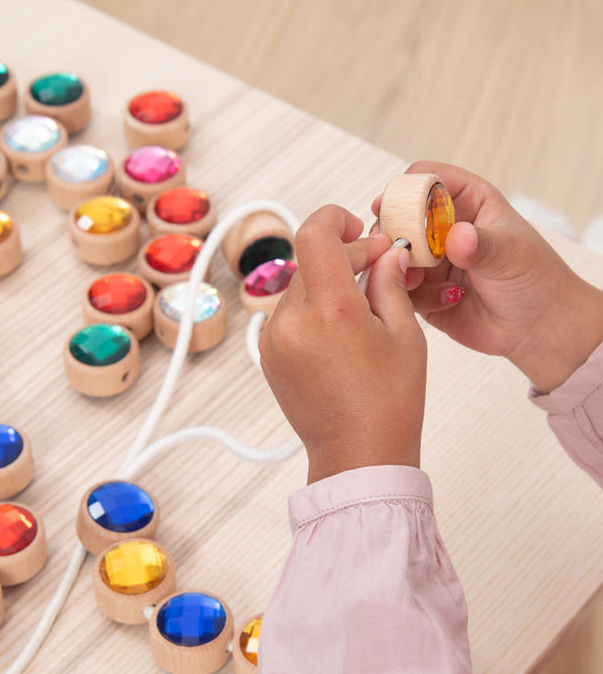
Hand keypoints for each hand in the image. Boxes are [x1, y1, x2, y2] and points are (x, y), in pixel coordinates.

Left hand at [258, 205, 426, 483]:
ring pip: (298, 288)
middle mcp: (291, 321)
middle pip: (309, 261)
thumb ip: (389, 283)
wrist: (358, 454)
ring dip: (327, 283)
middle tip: (379, 265)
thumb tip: (385, 252)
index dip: (335, 219)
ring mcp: (274, 340)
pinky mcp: (268, 356)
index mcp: (329, 310)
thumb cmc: (390, 401)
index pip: (313, 234)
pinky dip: (312, 309)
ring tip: (364, 302)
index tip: (358, 228)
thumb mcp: (404, 333)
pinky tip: (342, 328)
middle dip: (343, 255)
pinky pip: (288, 315)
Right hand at [376, 162, 602, 392]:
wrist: (537, 328)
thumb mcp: (510, 255)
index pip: (427, 179)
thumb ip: (480, 244)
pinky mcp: (421, 290)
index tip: (388, 205)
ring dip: (398, 267)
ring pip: (393, 253)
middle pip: (399, 215)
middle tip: (394, 250)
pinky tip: (446, 301)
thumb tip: (456, 236)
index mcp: (469, 201)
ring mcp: (430, 259)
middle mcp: (444, 227)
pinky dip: (412, 294)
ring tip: (418, 281)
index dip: (405, 188)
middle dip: (392, 233)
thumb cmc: (535, 280)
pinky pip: (398, 287)